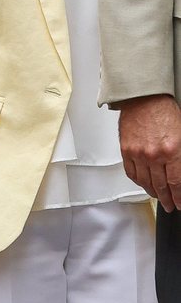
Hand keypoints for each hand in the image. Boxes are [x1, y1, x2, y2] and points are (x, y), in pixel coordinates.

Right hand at [118, 94, 180, 210]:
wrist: (144, 98)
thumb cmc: (164, 111)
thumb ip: (180, 157)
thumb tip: (179, 173)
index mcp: (172, 150)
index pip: (176, 183)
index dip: (179, 196)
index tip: (179, 203)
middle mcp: (154, 155)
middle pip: (161, 186)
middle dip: (167, 199)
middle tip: (171, 205)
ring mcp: (138, 154)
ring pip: (145, 182)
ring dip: (153, 192)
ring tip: (158, 197)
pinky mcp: (126, 151)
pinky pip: (131, 173)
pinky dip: (138, 181)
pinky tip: (143, 184)